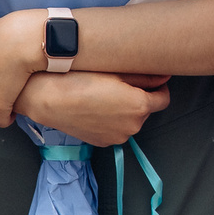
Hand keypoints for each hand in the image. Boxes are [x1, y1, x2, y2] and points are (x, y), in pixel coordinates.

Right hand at [10, 71, 170, 146]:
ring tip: (103, 95)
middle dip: (138, 98)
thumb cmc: (80, 80)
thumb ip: (146, 76)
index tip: (148, 80)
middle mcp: (132, 126)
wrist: (48, 99)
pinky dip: (111, 120)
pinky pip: (115, 129)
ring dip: (125, 110)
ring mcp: (117, 137)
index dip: (158, 88)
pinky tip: (95, 107)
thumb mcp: (116, 72)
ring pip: (130, 121)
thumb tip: (165, 77)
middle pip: (145, 110)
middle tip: (118, 84)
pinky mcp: (102, 142)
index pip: (163, 99)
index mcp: (139, 106)